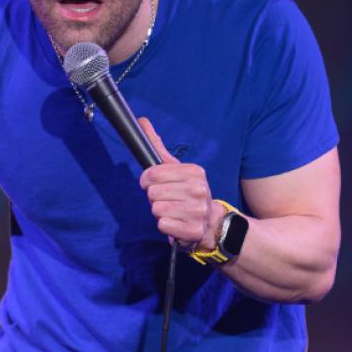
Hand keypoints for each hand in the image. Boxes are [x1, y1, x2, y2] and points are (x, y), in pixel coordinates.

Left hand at [138, 117, 223, 250]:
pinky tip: (177, 223)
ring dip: (160, 212)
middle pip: (152, 193)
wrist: (210, 223)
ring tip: (174, 211)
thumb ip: (157, 146)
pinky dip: (166, 226)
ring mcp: (197, 211)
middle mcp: (199, 190)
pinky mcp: (193, 230)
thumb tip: (141, 121)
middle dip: (155, 198)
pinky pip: (162, 225)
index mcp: (195, 172)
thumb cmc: (187, 193)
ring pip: (156, 209)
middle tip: (169, 200)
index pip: (151, 174)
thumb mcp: (175, 168)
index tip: (157, 185)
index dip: (147, 181)